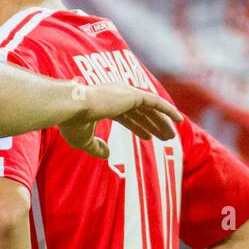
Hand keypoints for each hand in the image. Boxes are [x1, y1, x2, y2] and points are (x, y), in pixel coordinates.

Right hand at [58, 83, 182, 158]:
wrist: (70, 108)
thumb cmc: (71, 123)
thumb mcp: (83, 140)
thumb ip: (96, 147)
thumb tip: (107, 155)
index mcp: (104, 102)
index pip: (126, 115)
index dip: (138, 127)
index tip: (148, 138)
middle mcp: (116, 95)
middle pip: (141, 112)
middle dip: (153, 125)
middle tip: (165, 138)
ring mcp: (125, 93)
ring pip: (149, 108)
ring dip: (162, 122)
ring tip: (172, 135)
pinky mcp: (132, 95)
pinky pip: (155, 102)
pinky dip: (168, 110)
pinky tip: (178, 120)